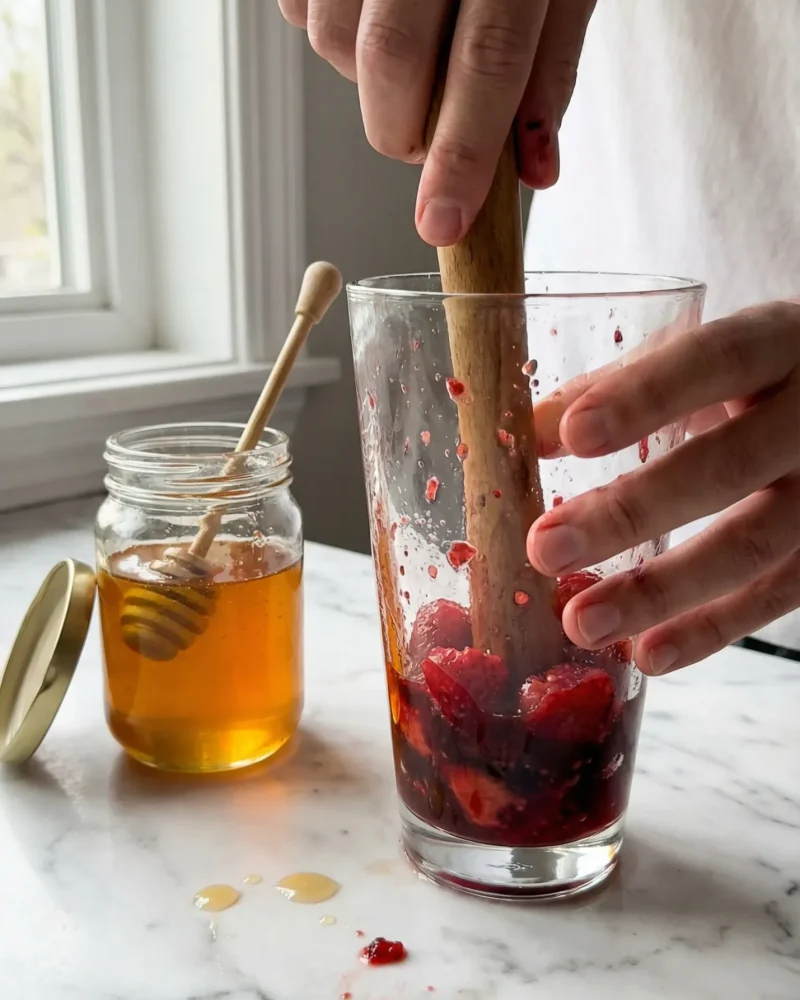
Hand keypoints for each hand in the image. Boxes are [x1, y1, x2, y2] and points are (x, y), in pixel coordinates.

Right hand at [277, 0, 594, 244]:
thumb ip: (550, 67)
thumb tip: (534, 170)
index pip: (487, 61)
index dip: (461, 154)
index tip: (441, 223)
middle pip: (391, 60)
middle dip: (405, 131)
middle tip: (427, 137)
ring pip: (334, 41)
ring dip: (369, 79)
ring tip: (410, 41)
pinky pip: (300, 8)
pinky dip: (335, 28)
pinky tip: (373, 2)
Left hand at [527, 300, 799, 675]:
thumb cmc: (754, 376)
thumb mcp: (701, 360)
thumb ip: (622, 384)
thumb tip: (533, 430)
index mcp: (779, 343)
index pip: (717, 360)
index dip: (645, 398)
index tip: (572, 437)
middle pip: (729, 466)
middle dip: (630, 513)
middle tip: (545, 548)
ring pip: (754, 545)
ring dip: (660, 591)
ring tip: (581, 622)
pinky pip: (778, 598)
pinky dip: (710, 630)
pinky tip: (647, 652)